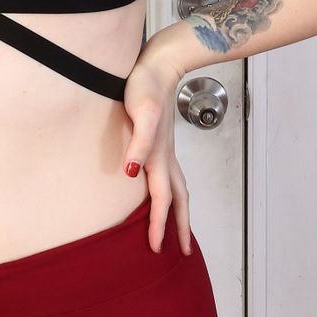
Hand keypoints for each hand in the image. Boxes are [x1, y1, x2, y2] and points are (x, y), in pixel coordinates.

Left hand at [121, 45, 190, 256]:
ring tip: (180, 229)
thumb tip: (133, 173)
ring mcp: (167, 150)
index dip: (160, 224)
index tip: (157, 248)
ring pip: (179, 188)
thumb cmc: (145, 87)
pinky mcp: (162, 142)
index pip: (162, 199)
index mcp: (160, 156)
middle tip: (182, 251)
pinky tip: (161, 192)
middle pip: (179, 200)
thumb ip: (139, 144)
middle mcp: (166, 157)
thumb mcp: (141, 115)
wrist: (159, 65)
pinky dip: (171, 192)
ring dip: (180, 212)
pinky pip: (171, 176)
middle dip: (181, 227)